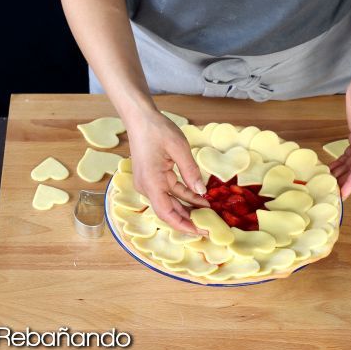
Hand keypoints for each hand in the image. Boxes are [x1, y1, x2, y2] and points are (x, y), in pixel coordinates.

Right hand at [125, 109, 208, 233]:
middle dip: (189, 220)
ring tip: (209, 213)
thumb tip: (201, 191)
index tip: (200, 231)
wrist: (140, 118)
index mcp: (151, 182)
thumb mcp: (179, 148)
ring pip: (170, 203)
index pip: (166, 213)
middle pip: (168, 211)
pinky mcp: (153, 178)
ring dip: (188, 208)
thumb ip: (191, 171)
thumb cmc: (157, 130)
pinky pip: (170, 192)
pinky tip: (200, 199)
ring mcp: (149, 183)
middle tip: (210, 226)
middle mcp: (147, 187)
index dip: (184, 225)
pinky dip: (184, 196)